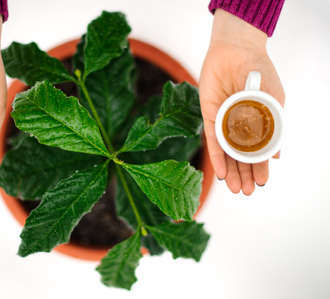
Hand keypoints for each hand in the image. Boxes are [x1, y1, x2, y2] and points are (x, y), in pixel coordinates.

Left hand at [199, 9, 284, 194]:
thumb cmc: (259, 71)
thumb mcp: (272, 100)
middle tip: (246, 192)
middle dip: (244, 174)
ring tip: (235, 188)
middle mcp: (238, 125)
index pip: (257, 151)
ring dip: (230, 170)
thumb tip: (275, 155)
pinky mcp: (209, 115)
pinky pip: (212, 139)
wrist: (237, 49)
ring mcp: (223, 121)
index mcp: (256, 122)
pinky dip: (217, 155)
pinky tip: (220, 172)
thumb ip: (273, 126)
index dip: (259, 167)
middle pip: (240, 155)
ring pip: (226, 152)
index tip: (261, 183)